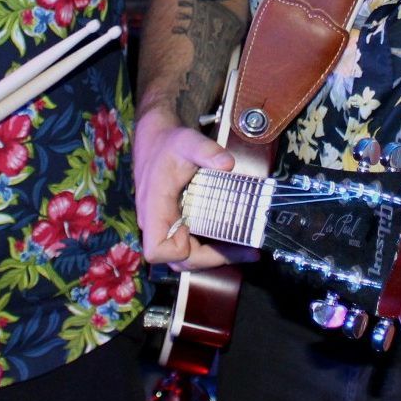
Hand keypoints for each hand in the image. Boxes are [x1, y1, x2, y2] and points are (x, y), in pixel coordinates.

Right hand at [133, 108, 253, 270]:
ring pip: (185, 257)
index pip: (157, 250)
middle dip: (211, 259)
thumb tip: (228, 164)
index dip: (179, 252)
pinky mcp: (175, 224)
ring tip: (246, 249)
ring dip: (214, 256)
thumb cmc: (169, 144)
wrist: (157, 140)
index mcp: (154, 209)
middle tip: (247, 251)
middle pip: (177, 261)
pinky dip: (211, 247)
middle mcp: (157, 224)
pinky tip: (234, 239)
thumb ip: (206, 151)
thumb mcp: (187, 142)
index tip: (203, 236)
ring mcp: (165, 226)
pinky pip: (190, 245)